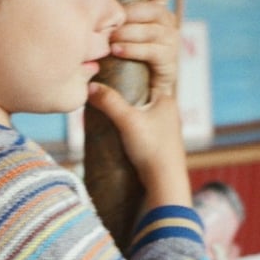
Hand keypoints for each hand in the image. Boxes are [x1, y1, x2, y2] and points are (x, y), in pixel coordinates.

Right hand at [87, 80, 190, 210]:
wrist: (164, 179)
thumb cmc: (151, 147)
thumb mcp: (126, 120)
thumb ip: (109, 102)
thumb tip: (89, 86)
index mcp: (166, 99)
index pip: (143, 81)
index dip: (125, 80)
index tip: (107, 82)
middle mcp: (169, 112)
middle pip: (140, 99)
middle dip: (123, 101)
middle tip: (102, 102)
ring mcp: (166, 130)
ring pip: (141, 117)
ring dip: (126, 119)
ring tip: (107, 121)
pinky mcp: (160, 146)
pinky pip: (142, 132)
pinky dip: (130, 132)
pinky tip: (119, 138)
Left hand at [109, 0, 178, 100]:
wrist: (128, 99)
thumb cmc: (112, 62)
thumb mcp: (109, 35)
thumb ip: (108, 18)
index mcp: (155, 12)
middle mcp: (166, 24)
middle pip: (156, 8)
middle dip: (133, 13)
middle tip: (113, 21)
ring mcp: (170, 43)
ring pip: (155, 29)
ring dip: (130, 32)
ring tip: (110, 40)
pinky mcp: (169, 63)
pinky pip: (154, 50)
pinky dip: (134, 49)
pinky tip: (117, 51)